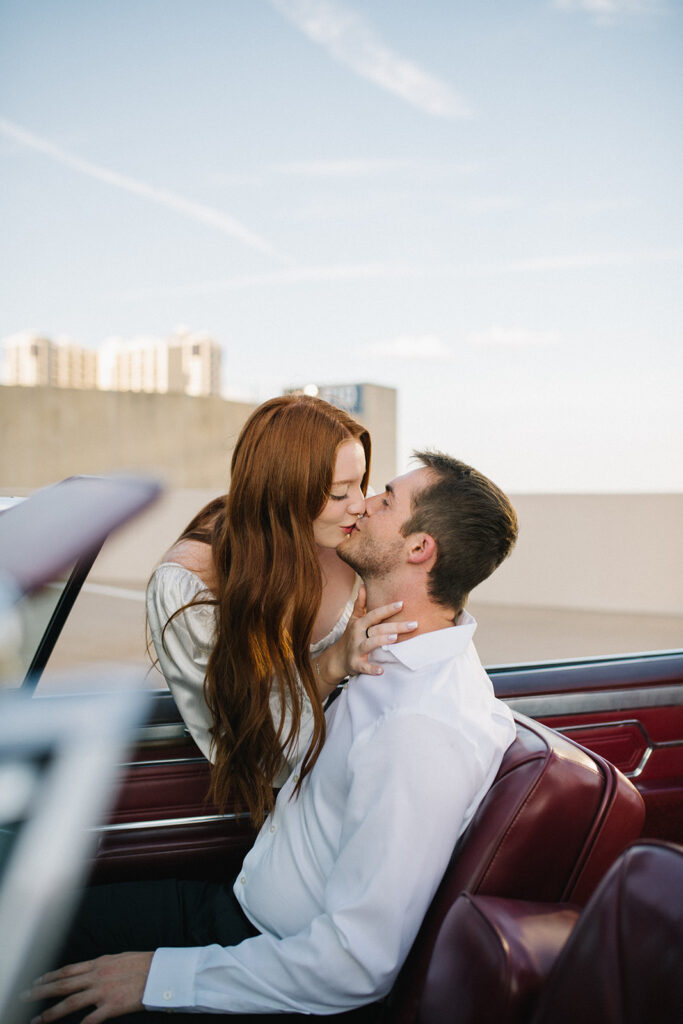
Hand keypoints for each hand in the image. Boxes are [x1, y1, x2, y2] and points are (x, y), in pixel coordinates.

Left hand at [25, 952, 152, 1023]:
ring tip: (37, 1020)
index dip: (49, 976)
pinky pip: (91, 1019)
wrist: (161, 972)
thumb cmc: (143, 965)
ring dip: (51, 1013)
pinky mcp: (113, 1006)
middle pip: (63, 985)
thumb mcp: (119, 959)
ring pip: (71, 1003)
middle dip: (41, 991)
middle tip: (24, 996)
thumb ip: (102, 966)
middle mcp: (97, 976)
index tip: (36, 981)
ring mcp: (104, 992)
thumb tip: (89, 970)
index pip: (67, 970)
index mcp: (99, 963)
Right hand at [315, 587, 417, 690]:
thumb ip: (360, 603)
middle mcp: (357, 635)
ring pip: (370, 644)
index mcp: (360, 623)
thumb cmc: (351, 636)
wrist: (337, 659)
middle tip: (413, 624)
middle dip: (395, 626)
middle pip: (377, 628)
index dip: (388, 609)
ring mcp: (356, 649)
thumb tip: (363, 585)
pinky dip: (372, 669)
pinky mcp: (355, 664)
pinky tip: (381, 670)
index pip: (375, 614)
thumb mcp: (354, 620)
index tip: (402, 604)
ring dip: (381, 641)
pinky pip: (364, 667)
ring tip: (395, 638)